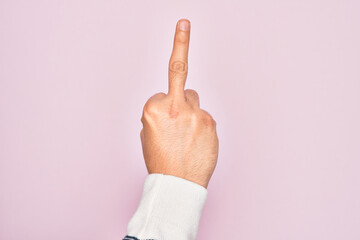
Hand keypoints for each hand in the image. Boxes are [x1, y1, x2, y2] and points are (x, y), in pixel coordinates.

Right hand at [140, 19, 218, 188]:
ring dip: (191, 111)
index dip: (159, 107)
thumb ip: (156, 114)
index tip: (184, 25)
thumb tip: (170, 103)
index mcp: (152, 109)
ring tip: (186, 137)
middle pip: (181, 86)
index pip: (158, 94)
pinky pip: (206, 117)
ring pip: (194, 99)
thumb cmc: (160, 162)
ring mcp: (195, 115)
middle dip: (178, 98)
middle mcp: (174, 107)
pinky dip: (201, 126)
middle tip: (181, 73)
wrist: (178, 186)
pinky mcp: (211, 123)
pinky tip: (197, 144)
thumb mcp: (147, 135)